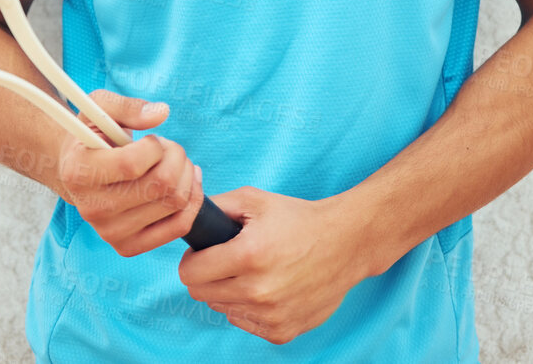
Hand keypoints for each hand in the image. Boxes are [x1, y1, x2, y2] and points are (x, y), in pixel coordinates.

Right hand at [57, 90, 205, 256]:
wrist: (80, 172)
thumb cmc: (94, 136)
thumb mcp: (101, 108)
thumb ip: (128, 106)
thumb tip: (161, 113)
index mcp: (79, 173)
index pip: (133, 164)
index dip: (154, 146)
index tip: (151, 139)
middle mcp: (92, 209)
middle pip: (161, 184)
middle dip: (176, 156)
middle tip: (168, 148)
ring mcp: (110, 233)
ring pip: (175, 202)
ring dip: (185, 174)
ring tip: (171, 163)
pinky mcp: (128, 247)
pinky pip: (179, 226)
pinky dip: (193, 199)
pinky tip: (186, 181)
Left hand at [178, 187, 368, 344]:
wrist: (346, 243)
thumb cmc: (299, 219)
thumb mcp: (256, 200)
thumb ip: (216, 207)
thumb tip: (186, 214)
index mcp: (248, 255)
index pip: (189, 273)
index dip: (192, 259)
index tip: (203, 253)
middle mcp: (258, 290)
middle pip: (201, 294)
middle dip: (206, 275)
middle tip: (225, 261)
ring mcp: (271, 315)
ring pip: (222, 308)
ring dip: (228, 291)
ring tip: (250, 272)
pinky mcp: (282, 331)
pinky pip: (244, 322)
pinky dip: (248, 307)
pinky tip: (266, 288)